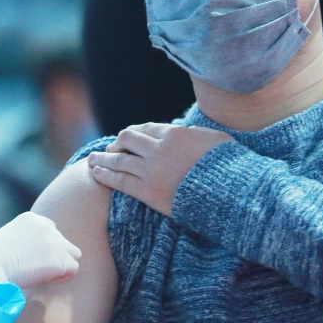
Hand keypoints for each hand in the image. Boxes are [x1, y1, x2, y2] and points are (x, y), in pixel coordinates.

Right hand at [0, 212, 81, 288]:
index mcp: (31, 219)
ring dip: (62, 266)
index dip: (45, 247)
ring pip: (73, 255)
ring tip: (43, 275)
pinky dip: (63, 277)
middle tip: (38, 269)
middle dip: (56, 256)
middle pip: (65, 243)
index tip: (32, 258)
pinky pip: (73, 270)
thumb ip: (25, 241)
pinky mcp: (58, 260)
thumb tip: (34, 256)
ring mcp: (54, 243)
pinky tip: (45, 280)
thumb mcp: (6, 240)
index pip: (51, 229)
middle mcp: (46, 226)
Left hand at [87, 123, 233, 216]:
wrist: (231, 193)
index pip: (146, 129)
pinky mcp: (149, 193)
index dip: (134, 132)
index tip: (128, 137)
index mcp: (174, 134)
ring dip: (103, 159)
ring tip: (91, 160)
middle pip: (127, 140)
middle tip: (110, 149)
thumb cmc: (228, 167)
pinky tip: (95, 173)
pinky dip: (105, 176)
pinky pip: (120, 182)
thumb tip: (185, 133)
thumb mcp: (214, 139)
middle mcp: (159, 149)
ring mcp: (152, 171)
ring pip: (119, 160)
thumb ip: (193, 134)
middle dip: (117, 144)